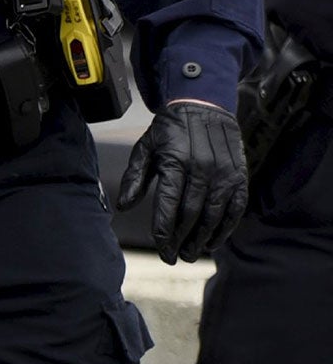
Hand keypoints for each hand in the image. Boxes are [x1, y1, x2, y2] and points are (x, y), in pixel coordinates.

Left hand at [115, 99, 247, 262]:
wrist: (205, 107)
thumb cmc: (170, 130)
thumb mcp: (146, 147)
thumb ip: (134, 177)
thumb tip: (123, 206)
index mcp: (175, 163)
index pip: (168, 204)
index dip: (163, 230)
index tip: (159, 247)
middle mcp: (202, 169)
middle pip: (191, 214)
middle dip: (180, 239)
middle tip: (172, 256)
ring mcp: (224, 174)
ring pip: (213, 215)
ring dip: (201, 239)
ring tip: (189, 254)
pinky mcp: (240, 176)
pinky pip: (235, 208)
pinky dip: (225, 228)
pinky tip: (213, 242)